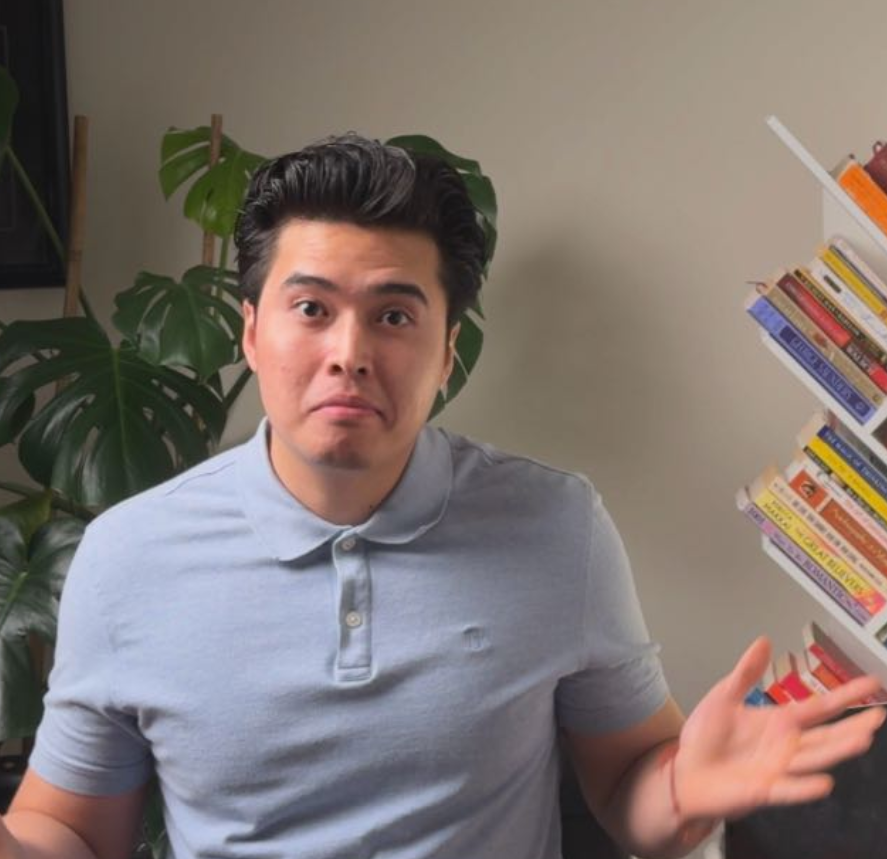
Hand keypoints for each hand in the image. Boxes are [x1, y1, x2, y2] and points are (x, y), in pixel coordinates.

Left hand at [673, 636, 885, 821]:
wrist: (685, 770)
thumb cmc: (706, 736)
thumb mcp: (724, 696)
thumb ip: (746, 672)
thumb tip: (764, 641)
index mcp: (780, 721)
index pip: (820, 707)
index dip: (844, 695)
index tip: (872, 683)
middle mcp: (787, 745)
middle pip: (827, 735)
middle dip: (853, 726)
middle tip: (878, 716)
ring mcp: (779, 768)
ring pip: (814, 759)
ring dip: (837, 751)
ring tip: (862, 739)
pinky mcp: (764, 790)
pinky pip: (788, 789)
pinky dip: (804, 787)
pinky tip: (824, 782)